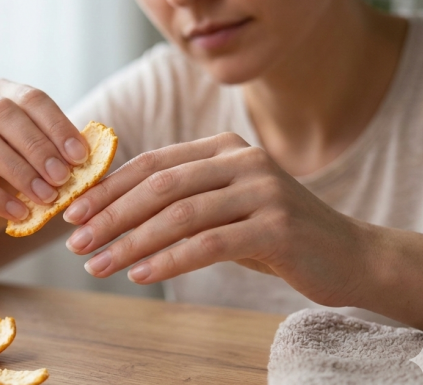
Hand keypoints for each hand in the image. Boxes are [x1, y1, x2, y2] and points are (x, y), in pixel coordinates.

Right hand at [0, 79, 89, 244]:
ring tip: (46, 196)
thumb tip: (97, 153)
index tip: (81, 155)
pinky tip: (18, 212)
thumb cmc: (11, 180)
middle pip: (2, 112)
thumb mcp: (39, 164)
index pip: (30, 98)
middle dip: (37, 145)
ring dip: (18, 170)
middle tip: (63, 176)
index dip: (57, 125)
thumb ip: (61, 154)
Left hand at [62, 132, 367, 307]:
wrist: (349, 255)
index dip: (108, 188)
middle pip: (159, 186)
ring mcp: (262, 190)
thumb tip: (108, 213)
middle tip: (76, 243)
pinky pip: (208, 244)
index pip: (151, 163)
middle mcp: (242, 159)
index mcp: (223, 147)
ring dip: (130, 242)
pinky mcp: (277, 226)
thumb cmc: (273, 233)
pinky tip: (139, 274)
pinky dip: (168, 260)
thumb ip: (180, 199)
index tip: (74, 214)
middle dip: (110, 216)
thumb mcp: (224, 205)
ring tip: (98, 265)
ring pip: (179, 215)